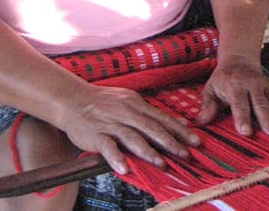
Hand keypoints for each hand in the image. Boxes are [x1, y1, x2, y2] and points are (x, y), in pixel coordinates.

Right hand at [58, 81, 200, 173]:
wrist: (73, 99)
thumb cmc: (104, 102)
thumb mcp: (130, 101)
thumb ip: (151, 113)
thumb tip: (178, 121)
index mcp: (136, 104)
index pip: (162, 117)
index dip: (179, 130)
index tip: (195, 140)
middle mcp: (126, 112)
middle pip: (151, 127)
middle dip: (170, 142)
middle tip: (185, 154)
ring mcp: (111, 123)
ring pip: (132, 137)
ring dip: (148, 151)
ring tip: (161, 163)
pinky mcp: (95, 134)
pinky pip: (107, 146)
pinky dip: (116, 157)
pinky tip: (124, 169)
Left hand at [196, 57, 268, 135]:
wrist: (238, 60)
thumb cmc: (222, 80)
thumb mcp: (210, 89)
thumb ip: (207, 105)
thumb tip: (200, 122)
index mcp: (235, 87)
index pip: (239, 104)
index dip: (242, 117)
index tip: (246, 132)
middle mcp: (253, 85)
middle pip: (261, 103)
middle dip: (267, 118)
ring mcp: (267, 85)